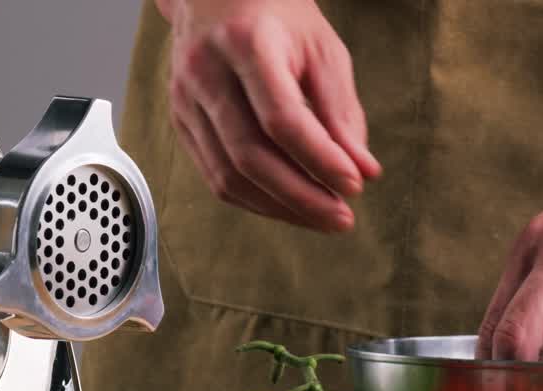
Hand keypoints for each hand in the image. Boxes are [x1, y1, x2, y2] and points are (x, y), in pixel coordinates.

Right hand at [158, 0, 380, 231]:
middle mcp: (206, 71)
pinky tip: (288, 206)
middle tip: (342, 218)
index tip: (356, 185)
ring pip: (229, 176)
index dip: (320, 159)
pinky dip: (255, 200)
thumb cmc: (276, 17)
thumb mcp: (322, 48)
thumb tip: (362, 171)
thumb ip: (342, 111)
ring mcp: (185, 100)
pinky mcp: (180, 122)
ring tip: (321, 217)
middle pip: (250, 156)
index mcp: (246, 43)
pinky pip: (215, 177)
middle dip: (302, 197)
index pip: (281, 118)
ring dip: (280, 208)